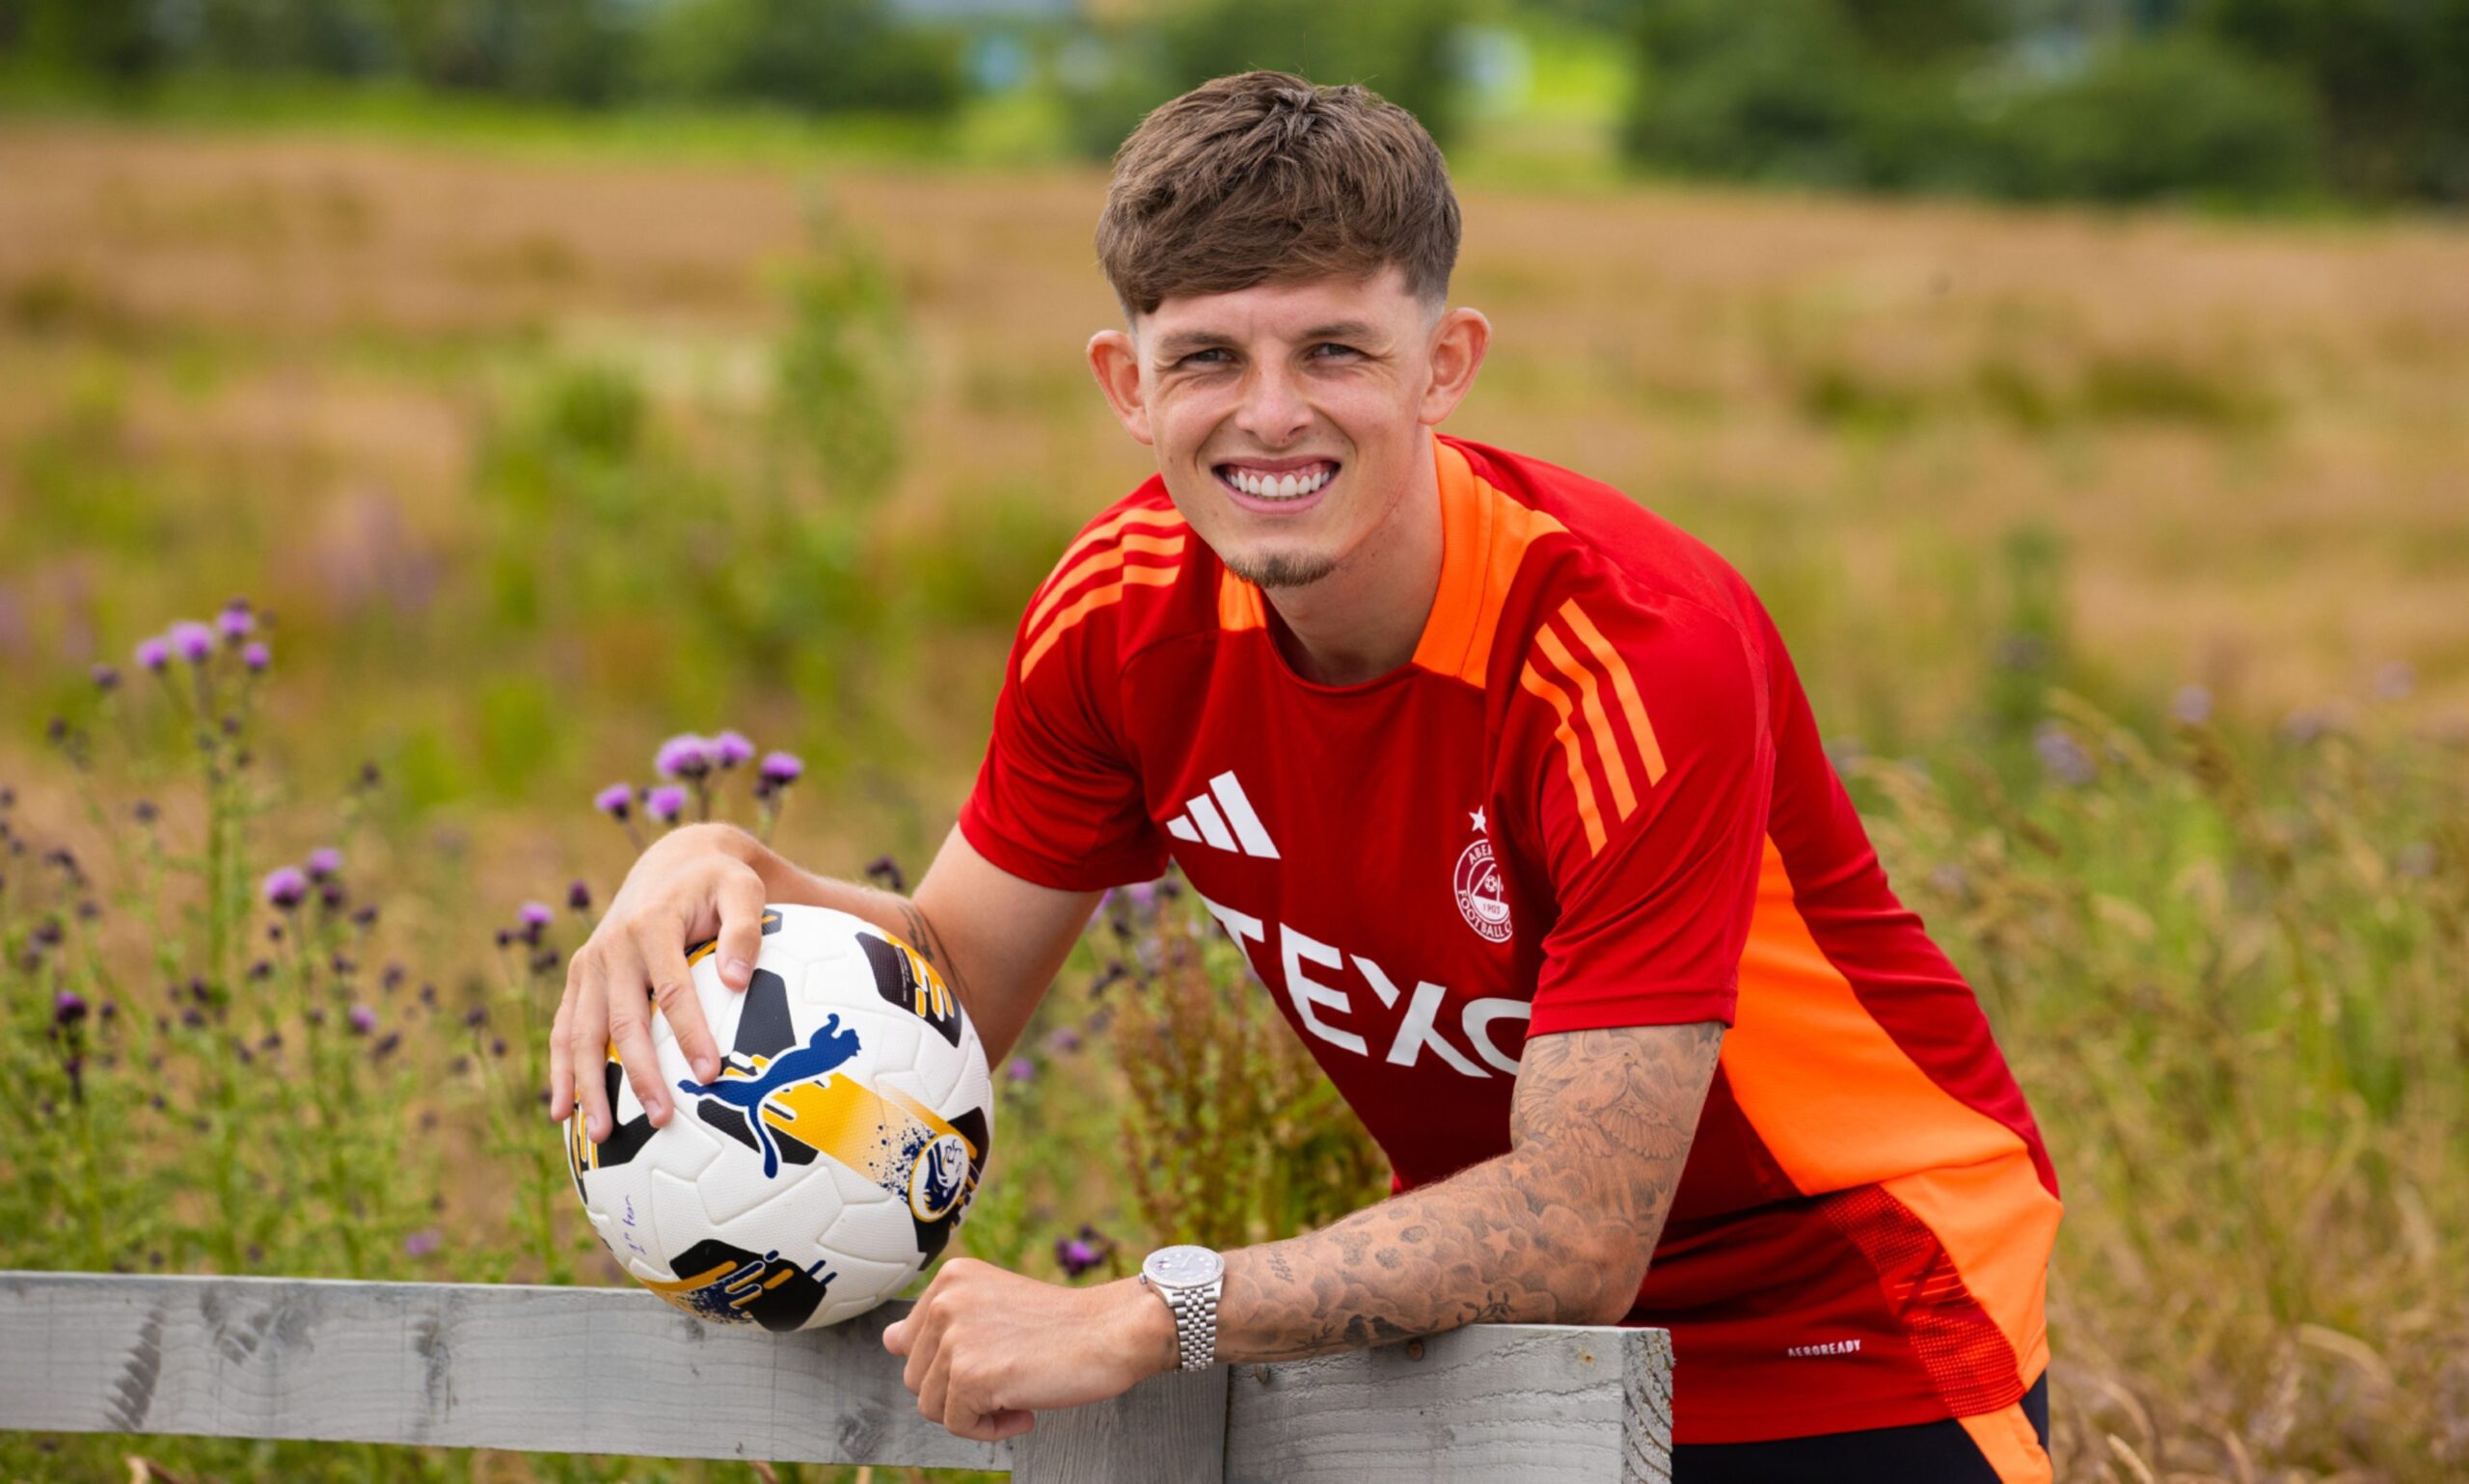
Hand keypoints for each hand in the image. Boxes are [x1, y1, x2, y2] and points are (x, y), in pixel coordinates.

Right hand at [547, 822, 769, 1140]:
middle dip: (639, 1074)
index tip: (710, 1074)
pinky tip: (562, 1113)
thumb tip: (738, 980)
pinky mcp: (580, 978)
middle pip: (622, 1021)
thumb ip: (745, 930)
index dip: (689, 1033)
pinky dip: (560, 1070)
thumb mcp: (742, 890)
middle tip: (662, 1120)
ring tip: (601, 1136)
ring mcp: (590, 964)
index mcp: (653, 926)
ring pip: (583, 1032)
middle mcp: (612, 947)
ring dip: (588, 1085)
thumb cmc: (717, 884)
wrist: (672, 863)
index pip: (672, 989)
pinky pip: (564, 1029)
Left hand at [881, 1259, 1177, 1440]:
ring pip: (931, 1406)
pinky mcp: (970, 1375)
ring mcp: (956, 1337)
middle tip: (1010, 1377)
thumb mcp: (993, 1308)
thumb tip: (888, 1341)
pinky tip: (1024, 1407)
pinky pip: (958, 1426)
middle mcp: (946, 1300)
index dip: (950, 1365)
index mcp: (951, 1278)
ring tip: (1018, 1391)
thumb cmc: (1064, 1326)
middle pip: (915, 1378)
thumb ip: (940, 1323)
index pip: (909, 1344)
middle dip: (959, 1391)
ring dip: (975, 1412)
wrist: (1113, 1332)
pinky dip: (992, 1430)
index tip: (992, 1356)